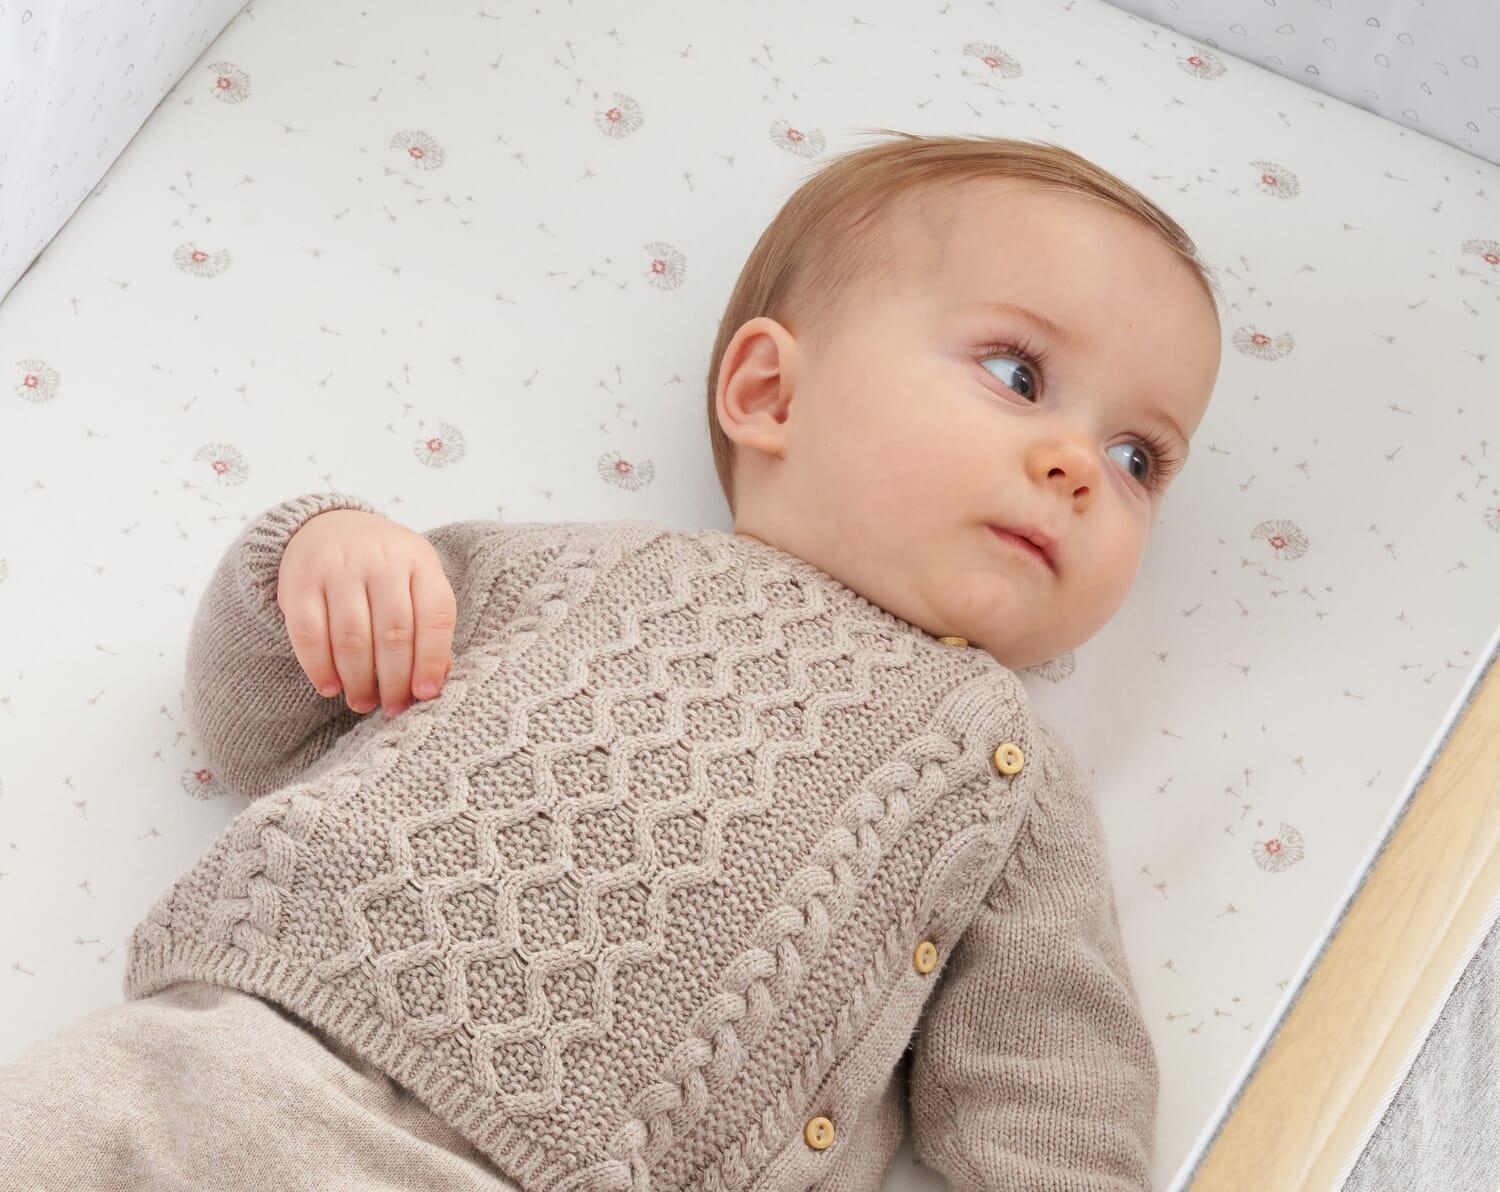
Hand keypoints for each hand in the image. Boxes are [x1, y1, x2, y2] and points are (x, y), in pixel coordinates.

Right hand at [276, 509, 456, 717]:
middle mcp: (382, 560)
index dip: (431, 661)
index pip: (435, 616)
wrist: (329, 526)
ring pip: (352, 637)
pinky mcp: (300, 580)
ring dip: (358, 680)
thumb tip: (435, 680)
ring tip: (363, 703)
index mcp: (420, 561)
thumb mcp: (416, 583)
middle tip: (394, 708)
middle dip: (395, 680)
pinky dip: (320, 667)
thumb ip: (429, 627)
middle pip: (393, 633)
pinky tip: (330, 687)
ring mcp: (339, 568)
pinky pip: (309, 634)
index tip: (426, 695)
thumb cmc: (384, 570)